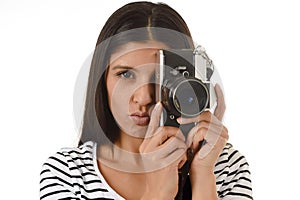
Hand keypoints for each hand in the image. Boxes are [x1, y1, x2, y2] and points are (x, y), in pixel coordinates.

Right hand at [140, 102, 186, 199]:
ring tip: (176, 160)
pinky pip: (180, 151)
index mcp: (146, 145)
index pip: (151, 126)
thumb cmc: (160, 175)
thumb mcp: (155, 157)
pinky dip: (182, 158)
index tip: (159, 104)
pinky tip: (177, 165)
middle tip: (176, 148)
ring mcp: (155, 156)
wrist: (157, 193)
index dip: (155, 114)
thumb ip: (159, 143)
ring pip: (177, 140)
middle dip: (176, 137)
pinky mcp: (164, 163)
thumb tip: (169, 131)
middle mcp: (148, 149)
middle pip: (167, 130)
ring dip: (181, 150)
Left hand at [177, 84, 227, 198]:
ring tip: (191, 144)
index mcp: (217, 126)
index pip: (220, 107)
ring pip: (202, 121)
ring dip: (191, 132)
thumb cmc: (193, 154)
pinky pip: (201, 129)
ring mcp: (222, 133)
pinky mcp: (219, 138)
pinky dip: (193, 137)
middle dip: (191, 119)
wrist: (197, 169)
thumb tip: (187, 114)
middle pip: (206, 113)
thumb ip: (194, 123)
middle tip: (181, 123)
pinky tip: (195, 147)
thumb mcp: (192, 134)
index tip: (216, 85)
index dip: (219, 95)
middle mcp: (223, 129)